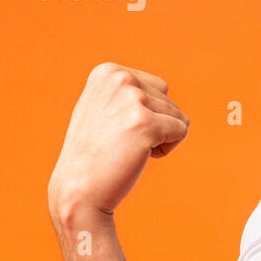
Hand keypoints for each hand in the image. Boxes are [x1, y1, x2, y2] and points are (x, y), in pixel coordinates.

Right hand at [48, 62, 189, 219]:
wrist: (78, 190)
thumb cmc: (94, 153)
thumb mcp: (103, 108)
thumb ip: (125, 91)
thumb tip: (161, 85)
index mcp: (108, 71)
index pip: (158, 87)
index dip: (146, 114)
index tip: (116, 128)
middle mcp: (120, 78)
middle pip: (169, 100)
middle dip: (155, 125)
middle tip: (121, 142)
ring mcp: (132, 99)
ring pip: (178, 116)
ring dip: (160, 138)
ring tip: (126, 149)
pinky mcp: (146, 123)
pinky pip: (182, 131)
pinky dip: (167, 149)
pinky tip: (138, 156)